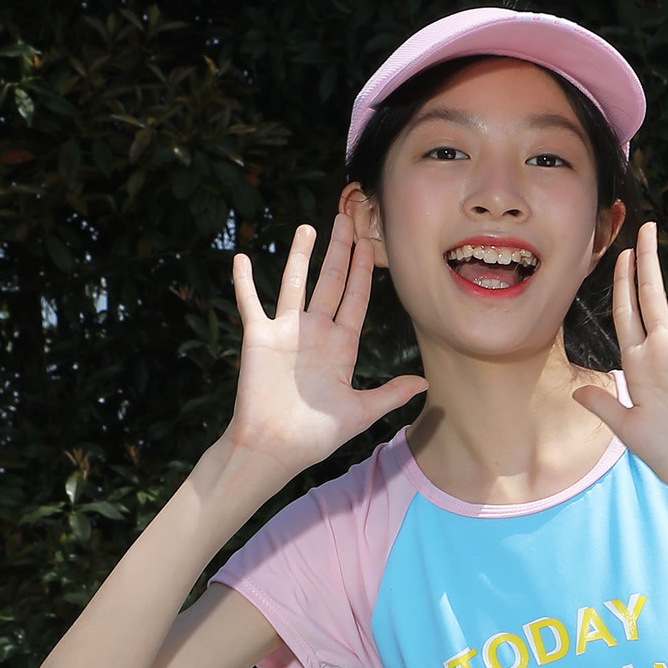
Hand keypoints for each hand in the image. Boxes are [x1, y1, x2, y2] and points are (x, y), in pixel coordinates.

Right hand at [225, 214, 425, 478]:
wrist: (276, 448)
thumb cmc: (316, 435)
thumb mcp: (361, 412)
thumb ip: (390, 394)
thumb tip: (424, 383)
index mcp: (341, 346)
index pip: (355, 299)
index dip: (363, 272)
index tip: (369, 244)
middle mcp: (315, 333)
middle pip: (330, 283)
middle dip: (339, 252)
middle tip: (346, 218)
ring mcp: (286, 332)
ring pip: (295, 284)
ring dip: (301, 256)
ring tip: (309, 227)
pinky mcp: (259, 338)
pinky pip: (250, 303)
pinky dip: (244, 282)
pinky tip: (242, 258)